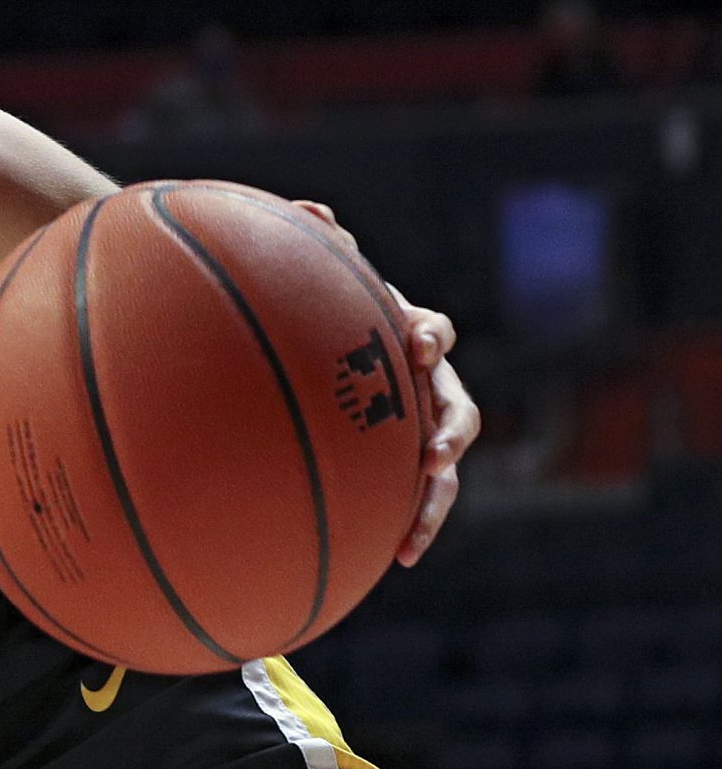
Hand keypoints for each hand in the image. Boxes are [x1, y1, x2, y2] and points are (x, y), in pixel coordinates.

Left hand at [293, 200, 479, 565]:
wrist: (319, 356)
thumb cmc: (321, 316)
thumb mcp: (321, 285)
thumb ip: (319, 250)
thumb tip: (311, 211)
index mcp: (408, 339)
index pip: (433, 333)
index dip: (430, 337)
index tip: (416, 344)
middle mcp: (426, 388)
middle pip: (457, 410)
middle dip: (450, 431)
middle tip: (434, 453)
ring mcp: (417, 431)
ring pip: (442, 469)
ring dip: (434, 501)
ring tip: (414, 537)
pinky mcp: (399, 468)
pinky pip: (410, 500)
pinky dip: (407, 525)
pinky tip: (391, 558)